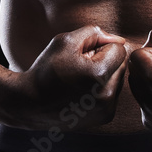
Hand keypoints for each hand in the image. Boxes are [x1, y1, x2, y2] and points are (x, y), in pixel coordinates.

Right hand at [12, 25, 127, 130]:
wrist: (30, 104)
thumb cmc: (47, 69)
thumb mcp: (66, 41)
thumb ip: (95, 33)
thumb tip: (118, 39)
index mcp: (99, 75)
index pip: (119, 49)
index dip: (101, 46)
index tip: (83, 54)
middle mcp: (107, 95)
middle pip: (121, 65)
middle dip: (105, 60)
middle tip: (80, 66)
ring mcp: (106, 109)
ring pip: (119, 79)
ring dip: (105, 75)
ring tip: (80, 79)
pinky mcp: (105, 117)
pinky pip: (113, 93)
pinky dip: (102, 88)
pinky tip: (82, 91)